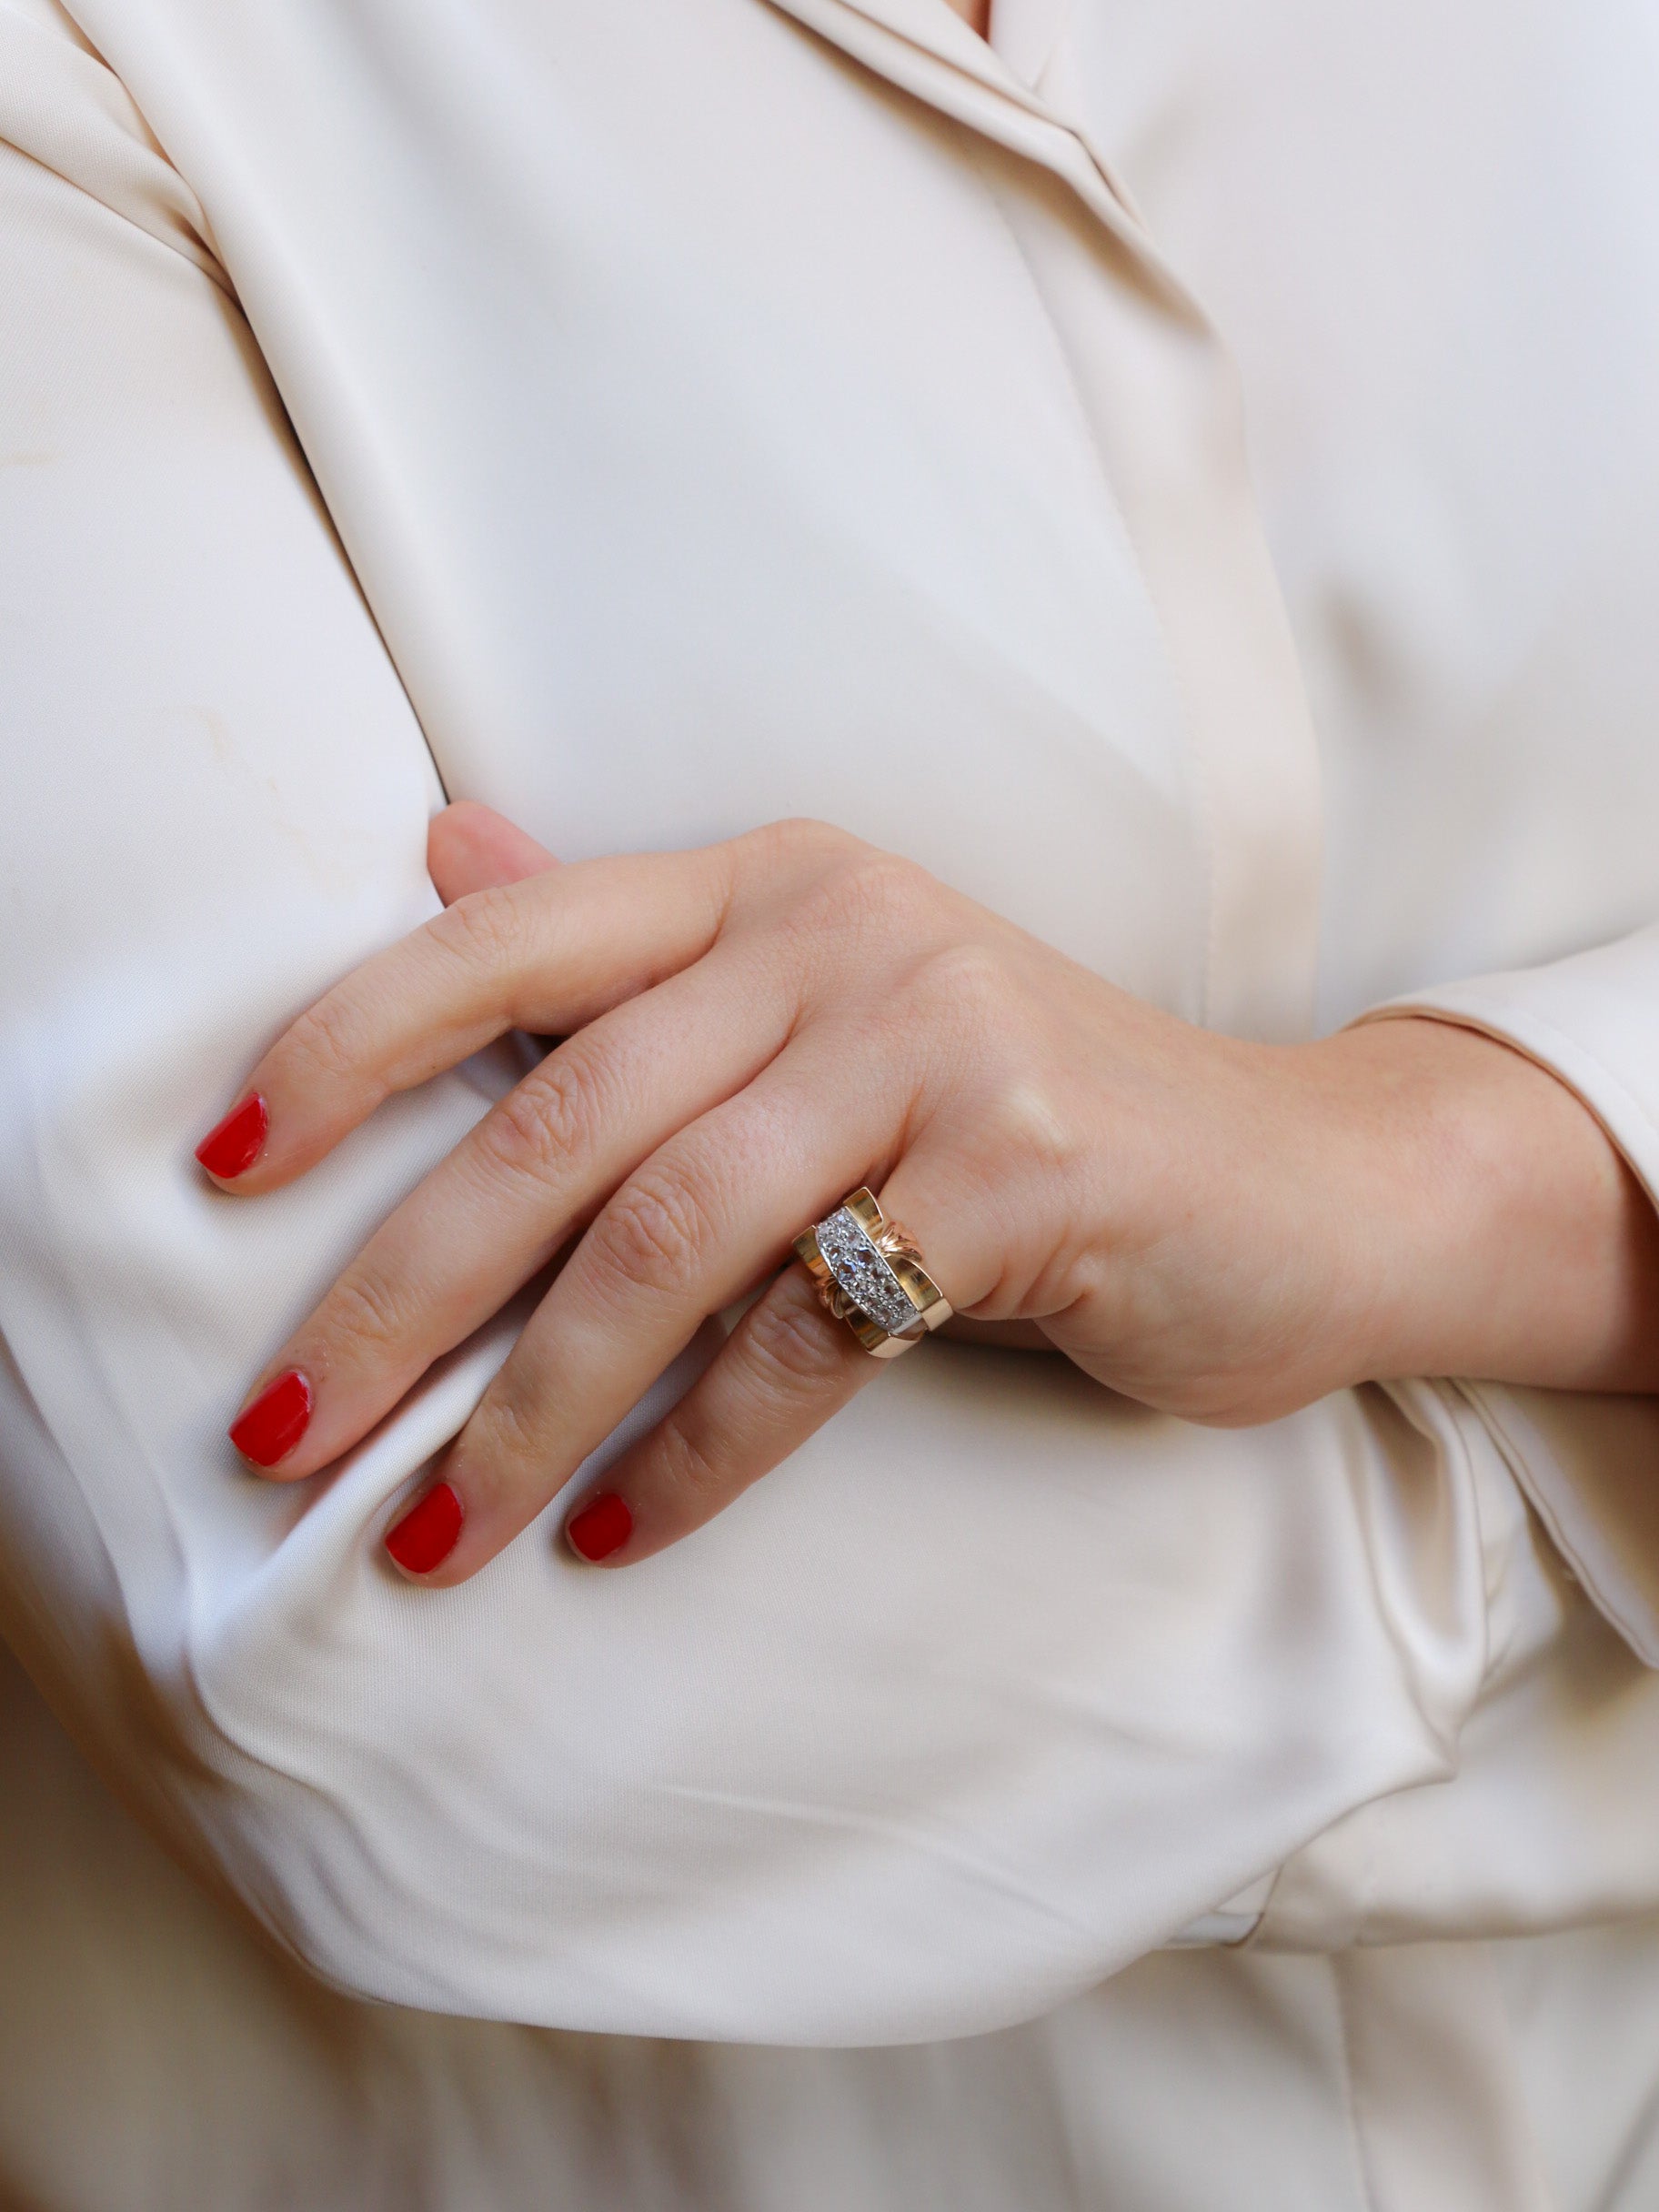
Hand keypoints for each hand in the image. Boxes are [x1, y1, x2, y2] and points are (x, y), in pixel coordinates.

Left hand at [198, 805, 1658, 1578]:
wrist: (1305, 1182)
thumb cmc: (1032, 1119)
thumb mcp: (832, 1014)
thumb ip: (644, 958)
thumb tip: (435, 848)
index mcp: (770, 883)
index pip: (507, 940)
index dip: (345, 1048)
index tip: (219, 1170)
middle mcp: (843, 934)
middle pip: (562, 1120)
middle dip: (398, 1293)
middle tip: (282, 1430)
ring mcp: (942, 1042)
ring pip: (671, 1235)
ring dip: (528, 1406)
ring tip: (433, 1533)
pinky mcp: (1027, 1172)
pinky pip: (809, 1335)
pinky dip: (697, 1450)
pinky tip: (617, 1531)